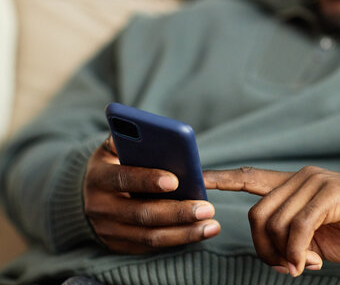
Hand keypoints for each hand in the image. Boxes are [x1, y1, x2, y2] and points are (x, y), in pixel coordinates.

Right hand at [83, 136, 219, 253]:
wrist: (90, 195)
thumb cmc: (114, 164)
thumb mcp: (112, 147)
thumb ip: (129, 136)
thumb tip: (153, 131)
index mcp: (99, 178)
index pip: (123, 178)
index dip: (148, 180)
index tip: (175, 180)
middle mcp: (100, 208)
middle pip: (142, 214)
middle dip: (177, 212)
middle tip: (207, 208)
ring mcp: (109, 231)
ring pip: (150, 236)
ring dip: (185, 232)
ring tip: (212, 225)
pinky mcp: (121, 245)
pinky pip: (153, 246)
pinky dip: (179, 240)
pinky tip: (201, 232)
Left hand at [204, 166, 339, 276]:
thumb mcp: (318, 237)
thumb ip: (293, 240)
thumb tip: (278, 258)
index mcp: (294, 185)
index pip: (251, 178)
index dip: (223, 180)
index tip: (198, 180)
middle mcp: (300, 178)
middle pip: (257, 215)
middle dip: (264, 248)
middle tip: (286, 266)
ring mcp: (315, 183)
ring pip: (275, 223)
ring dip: (284, 254)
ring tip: (305, 263)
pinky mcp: (330, 193)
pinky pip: (298, 227)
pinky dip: (297, 251)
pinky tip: (308, 261)